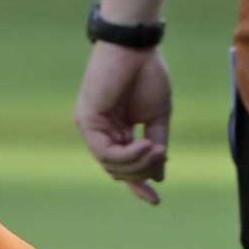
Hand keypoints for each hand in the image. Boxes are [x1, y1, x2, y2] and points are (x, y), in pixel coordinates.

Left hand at [75, 43, 171, 204]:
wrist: (137, 46)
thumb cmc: (148, 74)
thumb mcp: (158, 116)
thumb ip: (157, 144)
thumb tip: (160, 175)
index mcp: (117, 130)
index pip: (124, 166)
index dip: (139, 185)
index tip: (156, 202)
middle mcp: (101, 131)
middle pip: (118, 171)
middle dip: (143, 172)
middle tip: (162, 156)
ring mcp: (92, 126)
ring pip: (111, 166)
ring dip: (138, 163)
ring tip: (157, 149)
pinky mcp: (87, 120)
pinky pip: (106, 152)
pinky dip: (128, 154)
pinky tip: (146, 144)